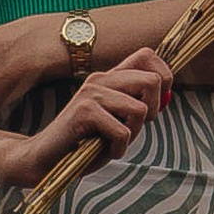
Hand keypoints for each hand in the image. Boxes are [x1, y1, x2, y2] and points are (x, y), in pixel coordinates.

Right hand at [0, 48, 173, 187]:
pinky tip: (102, 150)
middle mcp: (101, 79)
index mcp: (109, 78)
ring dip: (133, 134)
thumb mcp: (117, 122)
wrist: (46, 158)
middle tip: (133, 127)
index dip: (163, 76)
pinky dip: (118, 149)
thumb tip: (167, 98)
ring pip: (140, 109)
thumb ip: (139, 107)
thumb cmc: (84, 143)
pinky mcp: (85, 111)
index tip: (155, 104)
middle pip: (152, 80)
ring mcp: (92, 93)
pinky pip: (122, 132)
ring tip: (114, 141)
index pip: (148, 55)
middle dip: (153, 110)